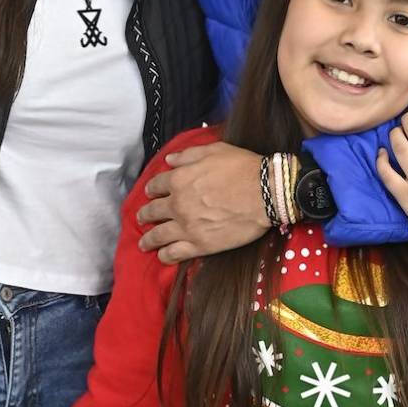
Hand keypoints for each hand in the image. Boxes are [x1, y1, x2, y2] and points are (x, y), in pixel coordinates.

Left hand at [137, 143, 268, 260]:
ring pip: (158, 235)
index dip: (152, 189)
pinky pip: (174, 253)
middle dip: (145, 214)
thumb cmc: (243, 168)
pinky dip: (165, 255)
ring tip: (144, 243)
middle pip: (153, 211)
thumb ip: (188, 155)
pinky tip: (162, 255)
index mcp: (179, 179)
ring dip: (148, 239)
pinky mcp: (200, 245)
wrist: (266, 193)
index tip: (151, 193)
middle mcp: (178, 204)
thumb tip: (169, 160)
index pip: (157, 185)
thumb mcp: (214, 151)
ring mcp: (187, 226)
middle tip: (141, 218)